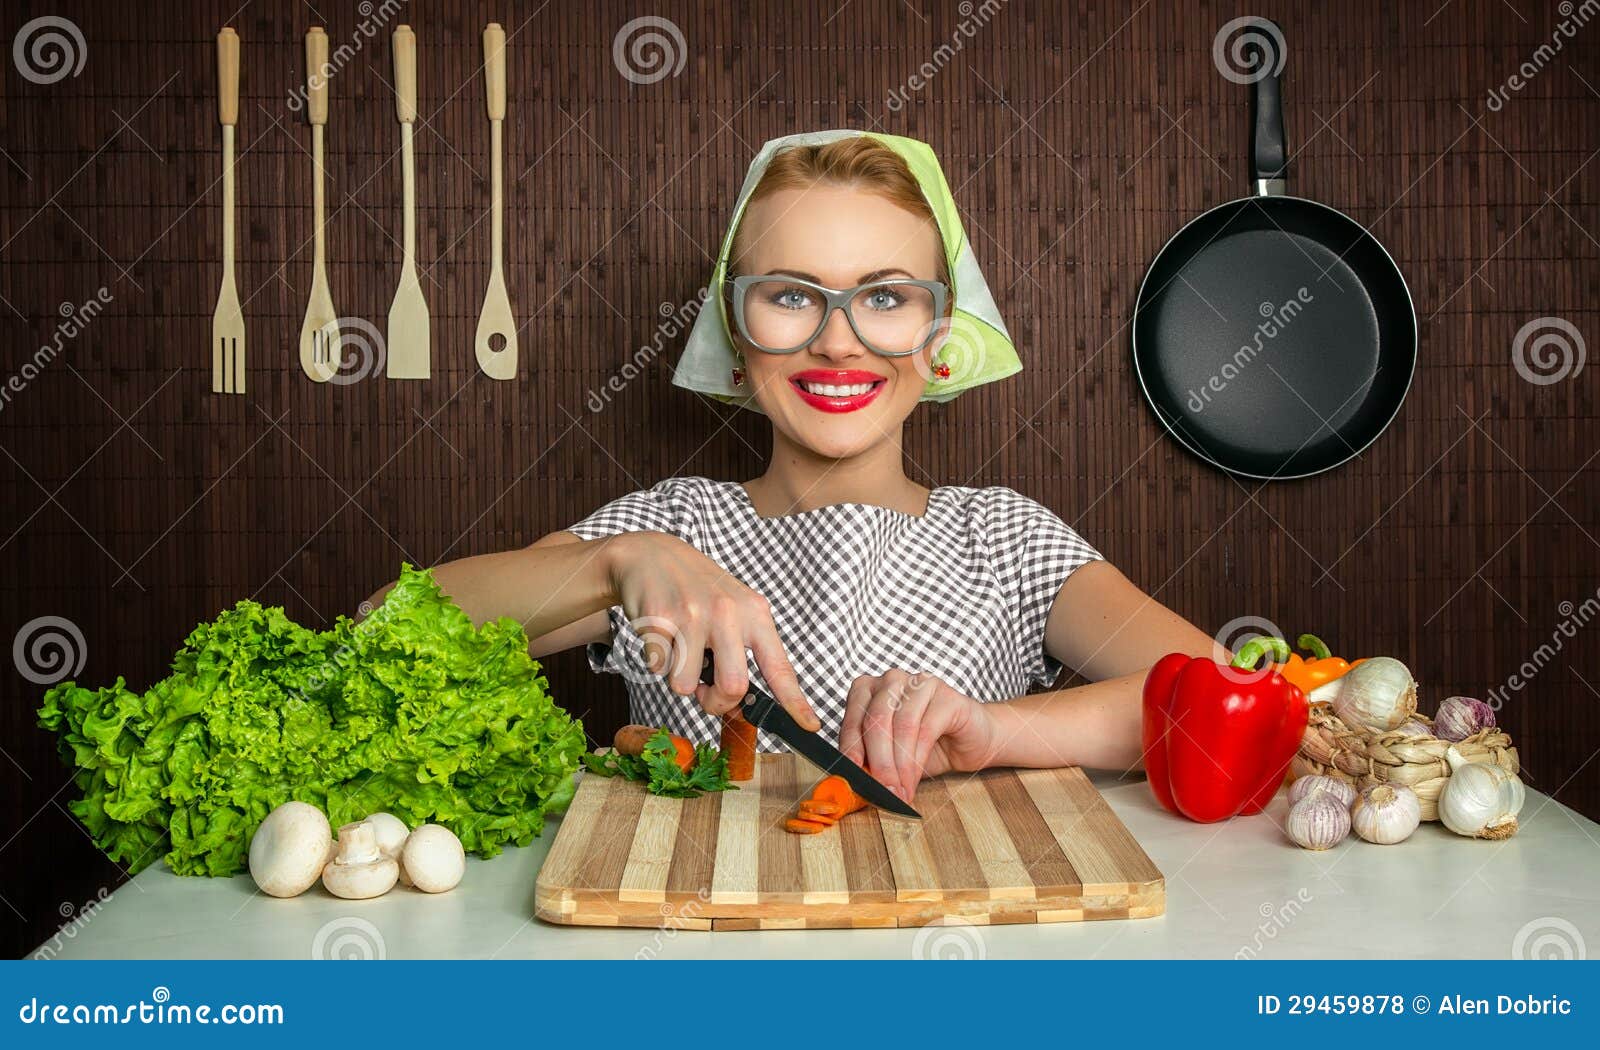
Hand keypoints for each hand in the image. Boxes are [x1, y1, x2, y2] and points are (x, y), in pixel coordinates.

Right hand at [606, 531, 819, 730]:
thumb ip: (743, 651)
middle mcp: (728, 613)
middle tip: (706, 693)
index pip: (780, 667)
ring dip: (680, 678)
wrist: (652, 554)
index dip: (795, 702)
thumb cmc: (697, 590)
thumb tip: (741, 705)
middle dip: (716, 703)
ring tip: (680, 648)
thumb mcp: (734, 609)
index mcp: (754, 613)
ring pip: (686, 685)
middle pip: (733, 687)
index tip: (810, 726)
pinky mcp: (659, 619)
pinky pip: (657, 669)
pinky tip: (661, 633)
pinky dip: (656, 661)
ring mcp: (693, 615)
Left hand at [838, 670, 998, 803]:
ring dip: (899, 765)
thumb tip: (852, 782)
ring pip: (901, 725)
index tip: (852, 779)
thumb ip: (871, 761)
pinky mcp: (946, 695)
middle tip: (883, 791)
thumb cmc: (928, 747)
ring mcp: (920, 683)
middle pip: (876, 720)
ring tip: (900, 791)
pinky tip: (913, 780)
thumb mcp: (891, 756)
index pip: (853, 720)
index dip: (851, 751)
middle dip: (878, 762)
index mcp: (869, 689)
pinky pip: (926, 729)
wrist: (972, 742)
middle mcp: (892, 680)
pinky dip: (917, 760)